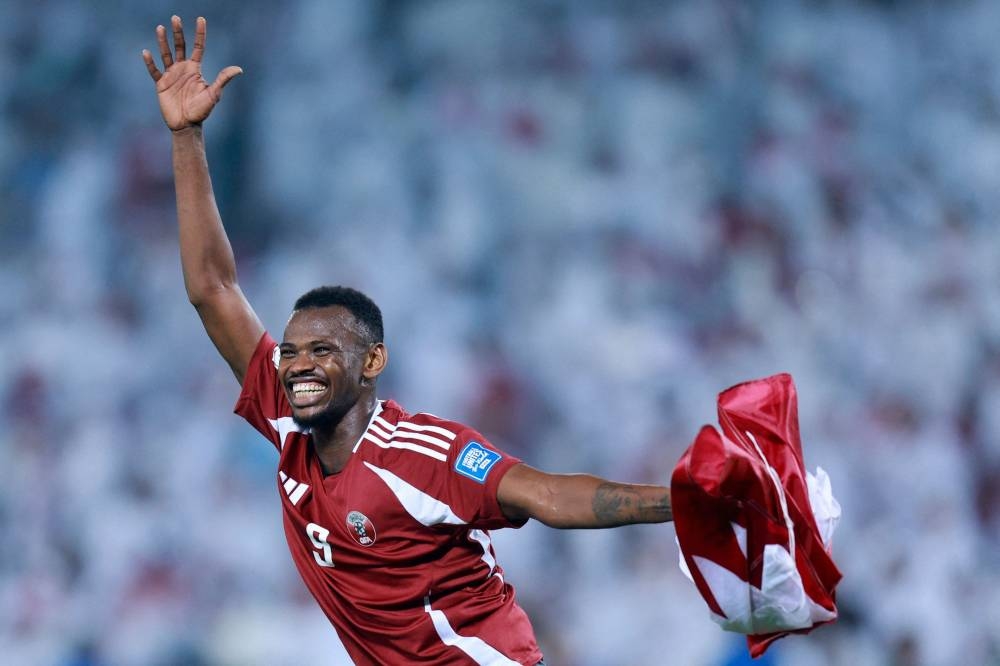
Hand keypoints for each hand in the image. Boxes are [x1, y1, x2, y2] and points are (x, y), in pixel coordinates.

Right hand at [142, 16, 241, 130]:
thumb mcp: (213, 94)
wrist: (187, 125)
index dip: (200, 34)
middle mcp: (183, 69)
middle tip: (175, 18)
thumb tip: (239, 69)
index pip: (198, 47)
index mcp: (195, 69)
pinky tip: (146, 52)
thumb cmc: (202, 111)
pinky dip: (150, 62)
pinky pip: (154, 71)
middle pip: (180, 46)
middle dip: (178, 32)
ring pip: (166, 54)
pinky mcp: (161, 84)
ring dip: (163, 42)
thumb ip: (222, 80)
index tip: (201, 19)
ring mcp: (171, 75)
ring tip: (160, 28)